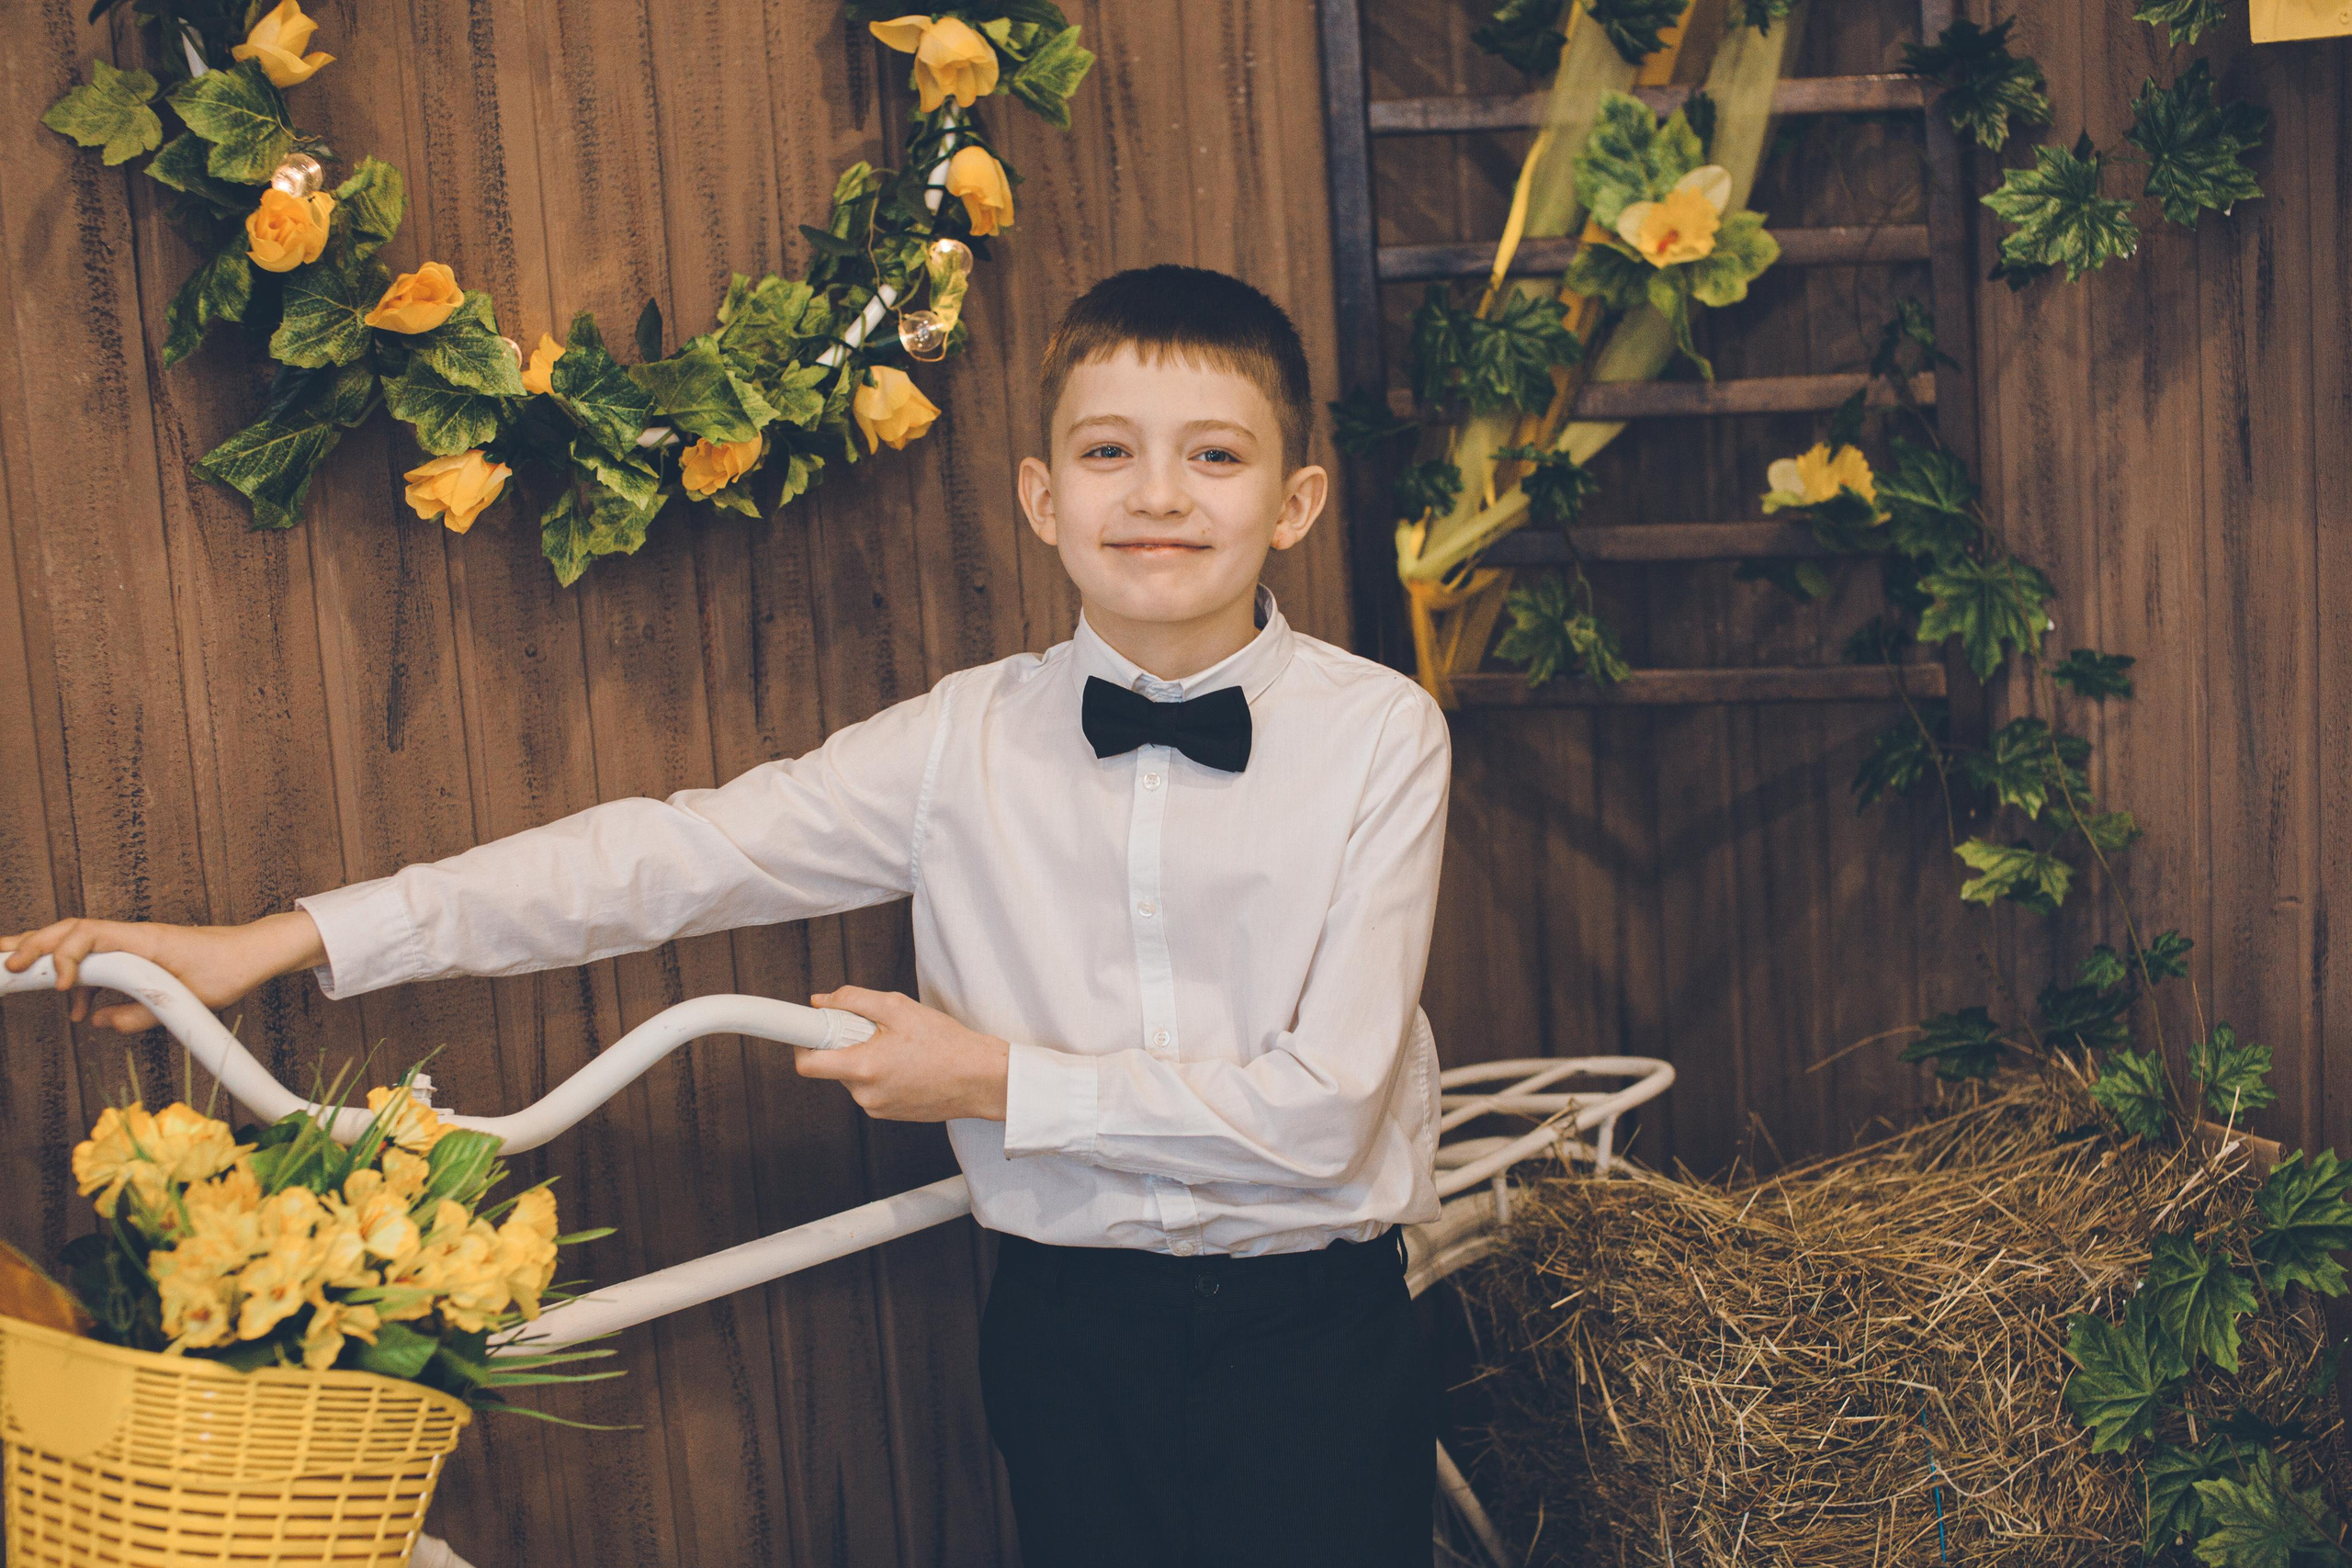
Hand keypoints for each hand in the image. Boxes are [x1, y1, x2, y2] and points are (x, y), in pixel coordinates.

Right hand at [0, 911, 326, 1032]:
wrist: (255, 954)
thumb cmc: (231, 967)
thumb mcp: (191, 999)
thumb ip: (142, 1014)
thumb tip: (99, 1024)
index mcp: (143, 938)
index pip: (87, 934)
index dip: (65, 956)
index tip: (62, 986)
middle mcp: (132, 937)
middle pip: (69, 932)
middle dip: (33, 946)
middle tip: (4, 965)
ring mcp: (133, 946)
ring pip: (78, 946)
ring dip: (49, 962)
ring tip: (18, 979)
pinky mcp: (138, 959)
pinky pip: (98, 965)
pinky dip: (80, 984)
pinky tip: (78, 1012)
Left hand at [794, 986, 1009, 1122]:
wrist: (981, 1079)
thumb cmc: (947, 1044)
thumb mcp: (899, 1008)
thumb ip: (853, 1000)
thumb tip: (822, 1001)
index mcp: (863, 1068)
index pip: (807, 1063)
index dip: (799, 1041)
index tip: (803, 1027)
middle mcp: (864, 1094)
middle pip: (832, 1064)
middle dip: (846, 1042)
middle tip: (876, 1028)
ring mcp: (876, 1108)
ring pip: (852, 1075)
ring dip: (865, 1057)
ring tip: (900, 1047)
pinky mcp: (889, 1114)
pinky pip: (870, 1087)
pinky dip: (880, 1072)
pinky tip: (908, 1063)